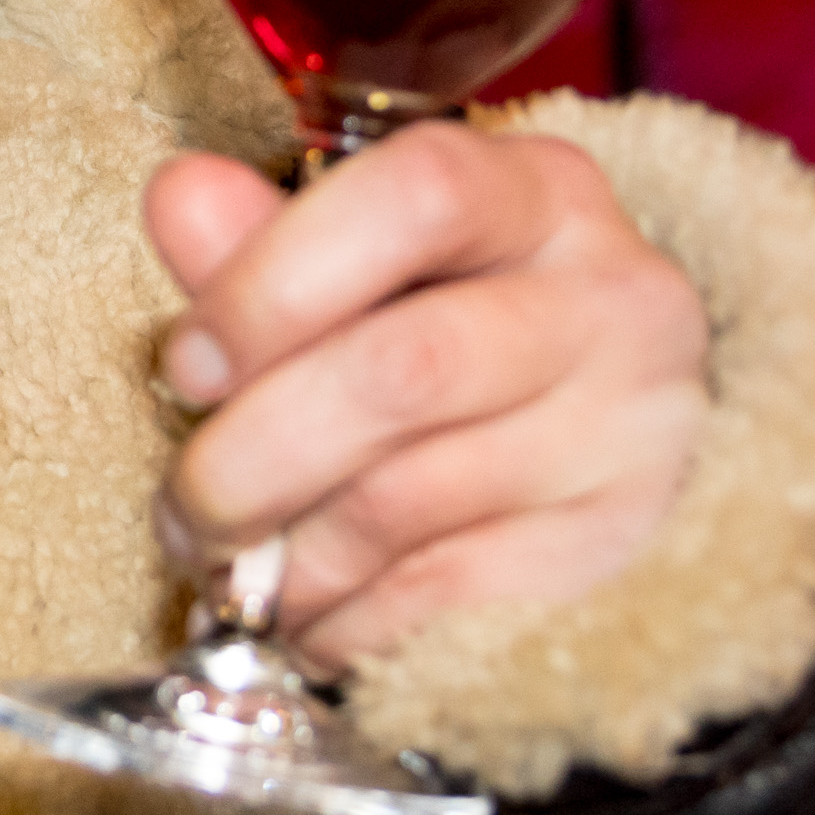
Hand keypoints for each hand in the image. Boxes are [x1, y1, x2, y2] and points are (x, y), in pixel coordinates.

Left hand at [146, 123, 710, 672]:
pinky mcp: (616, 550)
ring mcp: (632, 430)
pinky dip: (343, 619)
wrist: (596, 468)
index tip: (190, 364)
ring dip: (286, 556)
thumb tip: (182, 196)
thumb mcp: (363, 274)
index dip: (275, 282)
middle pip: (402, 370)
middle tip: (188, 511)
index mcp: (539, 195)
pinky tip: (312, 615)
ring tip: (235, 571)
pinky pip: (441, 597)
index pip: (418, 197)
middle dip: (251, 457)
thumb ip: (263, 241)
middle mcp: (611, 299)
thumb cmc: (449, 347)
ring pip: (407, 499)